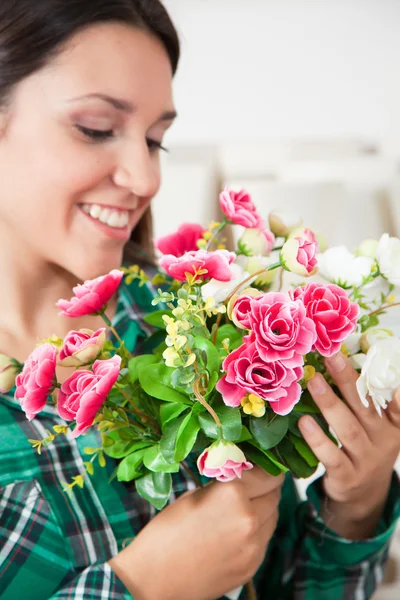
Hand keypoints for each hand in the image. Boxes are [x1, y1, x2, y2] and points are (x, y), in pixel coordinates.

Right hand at [109, 467, 283, 599]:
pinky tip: (236, 531)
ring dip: (264, 508)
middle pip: (274, 494)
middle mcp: (249, 518)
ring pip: (273, 517)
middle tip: (254, 484)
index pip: (267, 474)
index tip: (265, 464)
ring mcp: (253, 546)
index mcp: (232, 494)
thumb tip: (244, 476)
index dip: (267, 467)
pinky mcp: (252, 566)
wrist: (154, 579)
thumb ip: (224, 485)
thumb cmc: (166, 531)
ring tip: (243, 507)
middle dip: (266, 487)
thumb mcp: (194, 495)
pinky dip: (257, 531)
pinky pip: (264, 539)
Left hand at [299, 351, 399, 538]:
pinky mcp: (347, 478)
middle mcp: (384, 442)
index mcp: (393, 426)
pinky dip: (318, 439)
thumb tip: (338, 357)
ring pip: (348, 429)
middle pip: (365, 407)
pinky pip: (332, 456)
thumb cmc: (364, 447)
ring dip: (329, 403)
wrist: (362, 495)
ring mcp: (366, 461)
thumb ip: (363, 398)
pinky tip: (303, 421)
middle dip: (347, 379)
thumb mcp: (374, 426)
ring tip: (313, 381)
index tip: (382, 366)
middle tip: (331, 356)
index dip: (392, 389)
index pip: (396, 406)